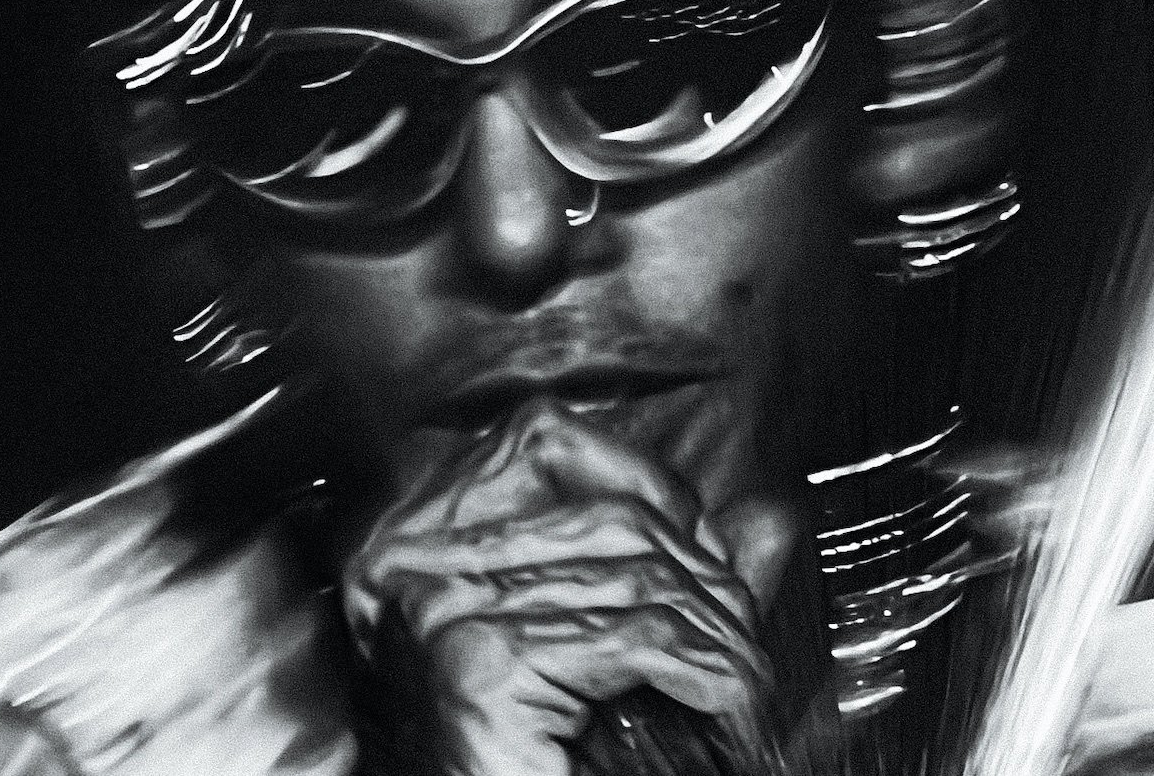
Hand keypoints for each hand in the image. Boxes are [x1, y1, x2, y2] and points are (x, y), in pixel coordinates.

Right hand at [343, 400, 781, 775]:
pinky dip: (705, 669)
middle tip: (744, 626)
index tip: (709, 543)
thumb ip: (671, 577)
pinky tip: (723, 698)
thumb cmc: (531, 755)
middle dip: (698, 568)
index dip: (650, 486)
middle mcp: (420, 561)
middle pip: (605, 516)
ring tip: (746, 673)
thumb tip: (768, 517)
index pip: (549, 445)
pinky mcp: (488, 667)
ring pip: (636, 576)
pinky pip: (638, 638)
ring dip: (714, 629)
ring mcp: (448, 612)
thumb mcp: (599, 646)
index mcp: (427, 535)